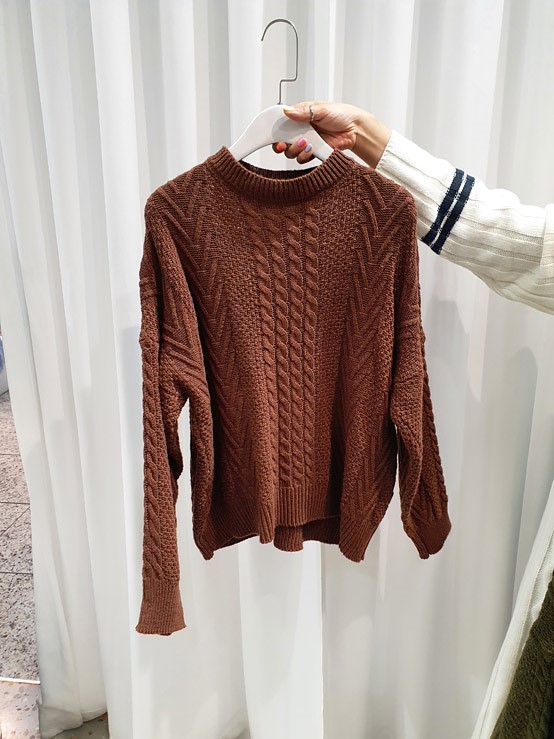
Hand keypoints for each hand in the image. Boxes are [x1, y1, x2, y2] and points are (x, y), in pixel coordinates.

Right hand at [272, 101, 390, 168]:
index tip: (273, 134)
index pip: (281, 124)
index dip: (274, 130)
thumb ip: (303, 112)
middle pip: (281, 141)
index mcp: (299, 117)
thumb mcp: (320, 109)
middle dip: (280, 144)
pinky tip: (311, 149)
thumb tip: (287, 111)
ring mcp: (306, 142)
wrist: (354, 129)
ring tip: (306, 143)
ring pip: (291, 152)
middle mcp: (300, 130)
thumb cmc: (340, 114)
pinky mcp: (313, 153)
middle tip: (283, 144)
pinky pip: (302, 159)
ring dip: (295, 149)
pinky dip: (305, 156)